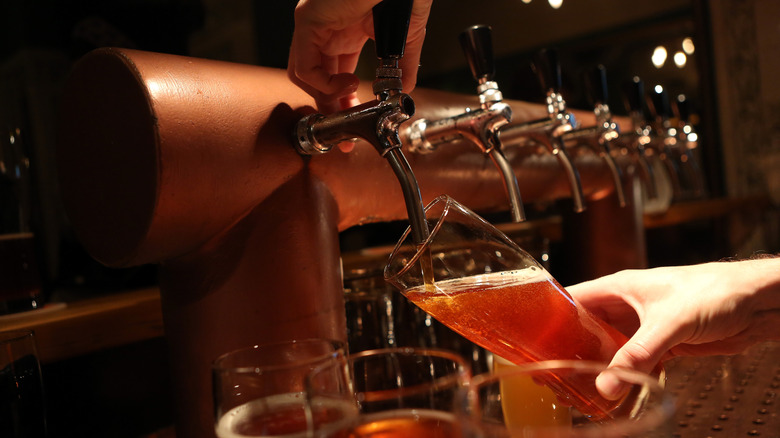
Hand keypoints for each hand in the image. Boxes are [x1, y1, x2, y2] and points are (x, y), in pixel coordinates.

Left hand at [288, 0, 431, 114]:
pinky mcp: (308, 21)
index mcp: (345, 33)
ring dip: (326, 97)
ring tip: (350, 100)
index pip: (334, 76)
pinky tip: (347, 84)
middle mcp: (325, 30)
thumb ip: (402, 69)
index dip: (343, 104)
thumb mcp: (405, 40)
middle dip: (331, 108)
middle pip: (316, 81)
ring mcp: (313, 26)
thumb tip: (404, 94)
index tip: (354, 126)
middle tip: (347, 130)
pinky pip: (304, 66)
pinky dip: (324, 84)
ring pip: (302, 76)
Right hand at [567, 258, 779, 397]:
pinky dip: (625, 377)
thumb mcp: (668, 322)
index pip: (572, 298)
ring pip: (610, 347)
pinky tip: (617, 393)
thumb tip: (608, 383)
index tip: (532, 337)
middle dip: (571, 348)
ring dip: (598, 366)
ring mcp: (643, 326)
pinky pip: (634, 362)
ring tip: (579, 386)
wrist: (757, 302)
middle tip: (553, 370)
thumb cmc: (716, 290)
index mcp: (619, 287)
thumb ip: (637, 353)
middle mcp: (627, 306)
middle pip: (587, 327)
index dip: (551, 316)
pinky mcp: (662, 344)